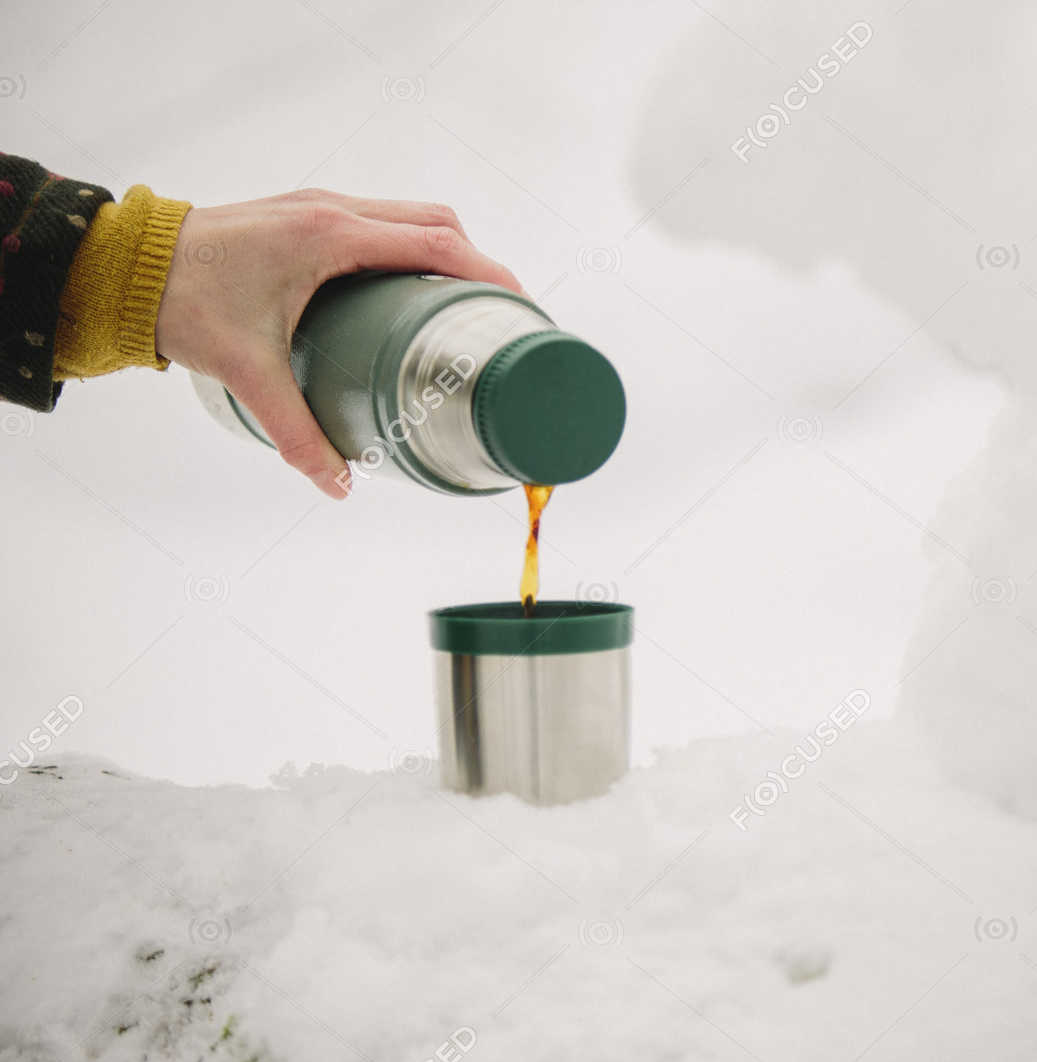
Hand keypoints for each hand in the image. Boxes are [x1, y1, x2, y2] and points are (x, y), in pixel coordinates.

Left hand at [155, 189, 524, 497]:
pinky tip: (409, 292)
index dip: (489, 273)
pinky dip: (410, 249)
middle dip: (478, 265)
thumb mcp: (248, 372)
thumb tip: (340, 485)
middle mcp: (332, 210)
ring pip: (409, 216)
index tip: (520, 307)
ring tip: (461, 307)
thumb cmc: (181, 301)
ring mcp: (319, 207)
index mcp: (330, 235)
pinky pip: (381, 222)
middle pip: (436, 222)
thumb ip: (297, 433)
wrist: (121, 264)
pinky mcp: (305, 216)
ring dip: (445, 253)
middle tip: (497, 315)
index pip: (437, 243)